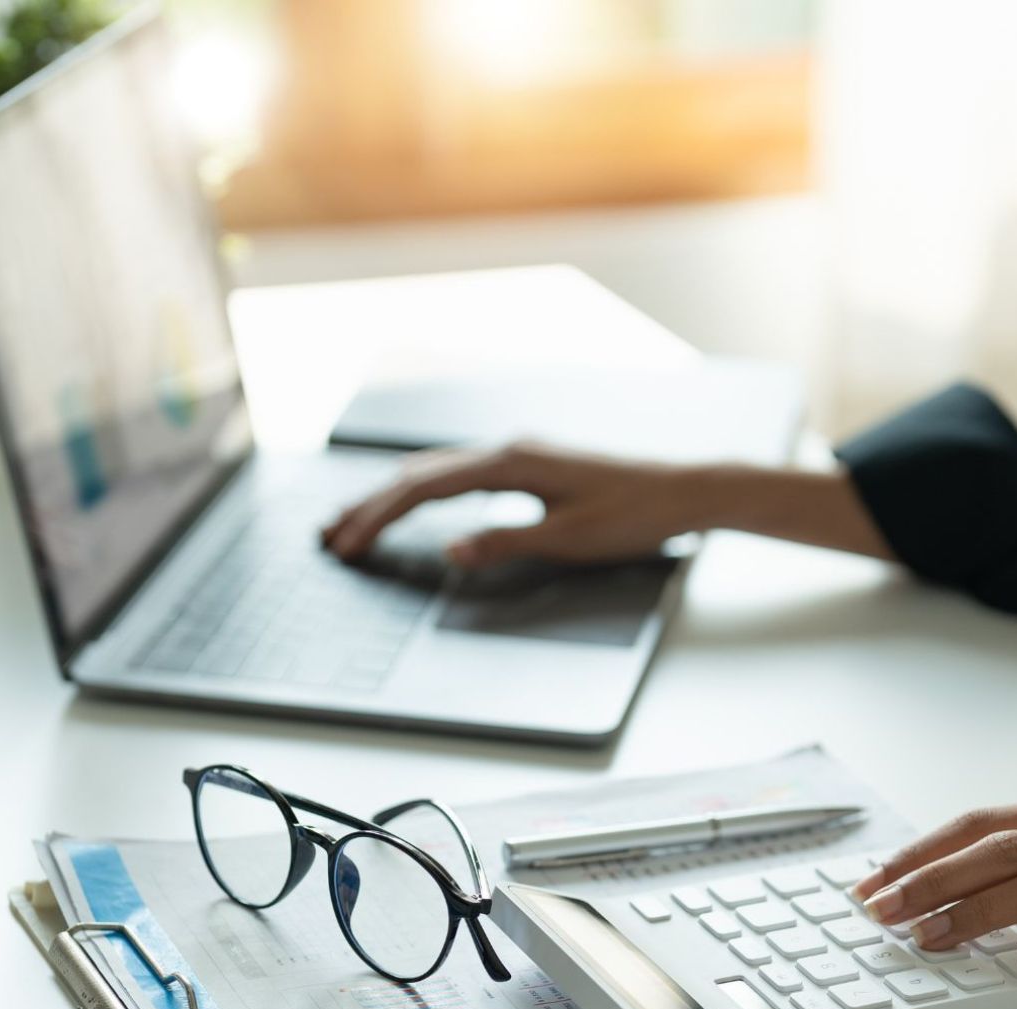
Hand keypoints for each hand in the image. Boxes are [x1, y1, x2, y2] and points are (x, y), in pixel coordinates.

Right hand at [322, 442, 703, 567]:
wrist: (683, 492)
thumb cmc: (633, 515)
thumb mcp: (568, 539)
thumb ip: (505, 542)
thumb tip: (451, 551)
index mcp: (512, 463)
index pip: (426, 487)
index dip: (382, 516)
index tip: (349, 542)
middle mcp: (509, 449)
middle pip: (421, 474)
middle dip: (373, 505)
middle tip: (333, 536)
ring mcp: (520, 453)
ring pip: (438, 471)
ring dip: (394, 497)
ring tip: (358, 520)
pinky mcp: (531, 464)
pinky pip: (461, 474)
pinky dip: (426, 491)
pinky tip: (414, 503)